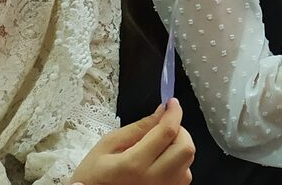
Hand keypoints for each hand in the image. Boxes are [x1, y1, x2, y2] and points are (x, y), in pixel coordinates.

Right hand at [70, 99, 194, 184]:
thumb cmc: (93, 176)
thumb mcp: (107, 146)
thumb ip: (137, 128)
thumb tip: (161, 112)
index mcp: (134, 164)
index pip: (167, 132)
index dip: (173, 113)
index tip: (172, 103)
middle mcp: (154, 180)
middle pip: (186, 148)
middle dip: (179, 130)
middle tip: (164, 126)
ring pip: (187, 161)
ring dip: (178, 147)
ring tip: (158, 146)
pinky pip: (183, 174)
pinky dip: (177, 162)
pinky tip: (159, 162)